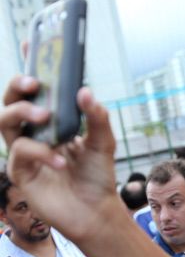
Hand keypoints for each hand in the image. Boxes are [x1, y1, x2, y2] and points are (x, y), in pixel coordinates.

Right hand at [2, 75, 118, 242]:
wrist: (96, 210)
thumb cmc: (97, 176)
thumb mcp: (103, 142)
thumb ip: (97, 117)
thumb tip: (85, 92)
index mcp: (53, 122)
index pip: (36, 92)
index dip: (29, 69)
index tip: (31, 45)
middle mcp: (35, 133)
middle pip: (11, 100)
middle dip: (18, 86)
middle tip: (35, 83)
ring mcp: (25, 151)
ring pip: (4, 121)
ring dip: (22, 112)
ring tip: (45, 114)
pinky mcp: (21, 172)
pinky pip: (20, 152)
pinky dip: (41, 152)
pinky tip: (61, 161)